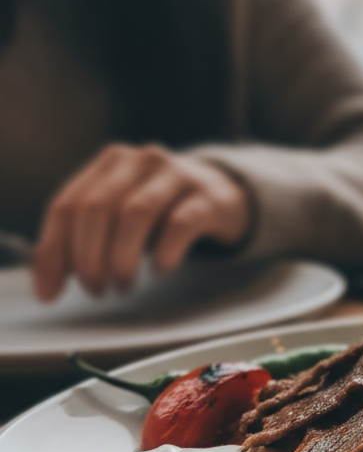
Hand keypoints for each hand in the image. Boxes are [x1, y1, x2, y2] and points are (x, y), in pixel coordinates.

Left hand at [33, 144, 251, 300]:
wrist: (225, 196)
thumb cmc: (163, 212)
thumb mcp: (121, 217)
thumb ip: (84, 240)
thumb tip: (48, 286)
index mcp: (110, 162)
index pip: (68, 204)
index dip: (55, 250)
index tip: (52, 290)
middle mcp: (141, 160)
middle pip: (99, 207)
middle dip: (90, 257)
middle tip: (95, 289)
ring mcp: (178, 174)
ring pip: (136, 213)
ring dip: (122, 257)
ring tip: (123, 285)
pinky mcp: (209, 197)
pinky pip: (180, 224)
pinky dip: (164, 253)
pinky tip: (160, 271)